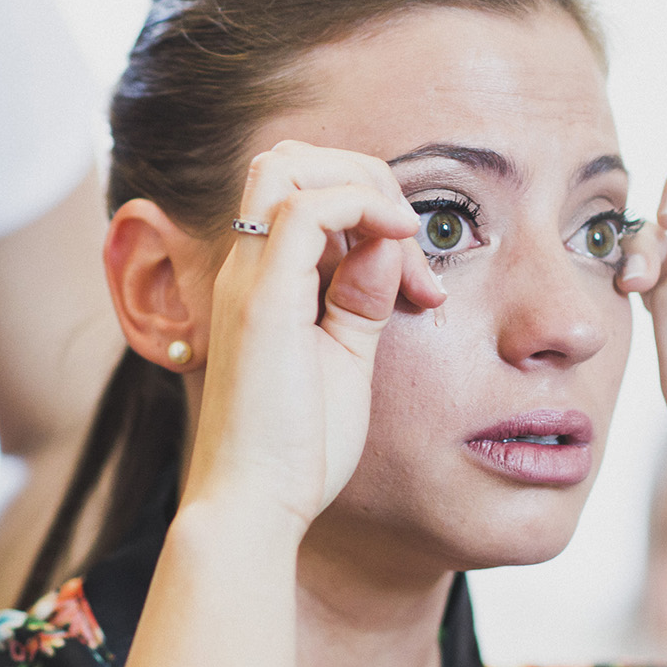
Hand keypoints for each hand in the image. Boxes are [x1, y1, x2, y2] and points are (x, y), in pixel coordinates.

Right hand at [185, 141, 447, 527]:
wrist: (255, 507)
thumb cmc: (296, 449)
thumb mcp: (346, 357)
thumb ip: (361, 299)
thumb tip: (388, 247)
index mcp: (263, 281)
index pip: (305, 191)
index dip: (372, 209)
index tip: (420, 278)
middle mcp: (246, 268)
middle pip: (291, 159)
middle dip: (365, 177)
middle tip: (413, 245)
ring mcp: (248, 280)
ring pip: (289, 165)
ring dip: (361, 187)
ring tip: (404, 243)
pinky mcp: (261, 302)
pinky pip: (305, 210)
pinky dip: (362, 208)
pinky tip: (400, 249)